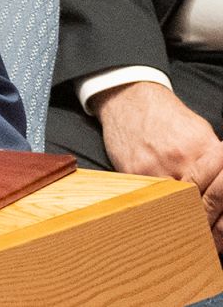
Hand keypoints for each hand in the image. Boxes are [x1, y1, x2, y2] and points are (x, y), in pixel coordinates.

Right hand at [93, 81, 222, 244]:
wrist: (129, 99)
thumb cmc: (167, 117)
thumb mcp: (200, 133)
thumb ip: (213, 160)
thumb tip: (221, 187)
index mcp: (203, 151)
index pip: (220, 193)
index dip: (221, 215)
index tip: (221, 230)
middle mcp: (180, 161)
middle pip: (199, 207)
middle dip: (207, 227)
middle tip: (212, 242)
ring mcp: (154, 169)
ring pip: (173, 209)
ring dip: (182, 222)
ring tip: (186, 232)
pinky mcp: (132, 173)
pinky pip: (148, 200)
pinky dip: (156, 209)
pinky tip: (160, 213)